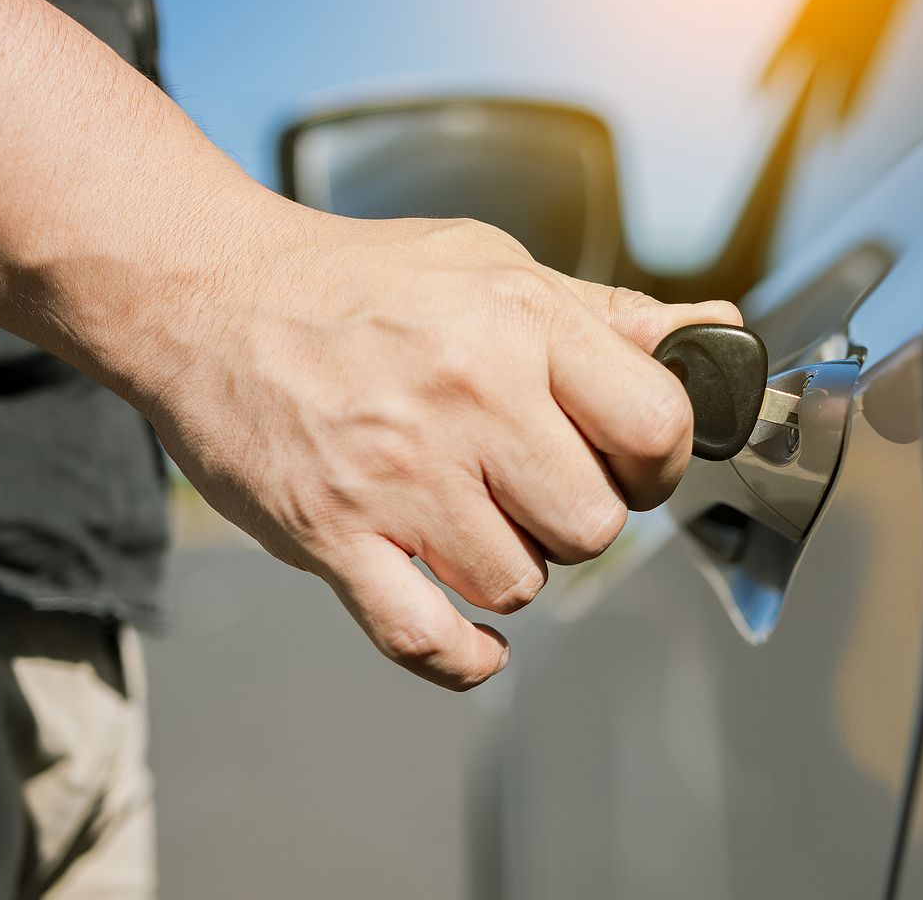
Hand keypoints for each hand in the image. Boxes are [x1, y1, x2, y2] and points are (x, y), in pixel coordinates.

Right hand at [139, 207, 738, 689]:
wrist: (205, 294)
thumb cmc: (357, 280)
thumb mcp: (492, 265)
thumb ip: (606, 315)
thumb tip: (717, 333)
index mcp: (517, 324)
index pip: (654, 425)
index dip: (661, 457)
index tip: (634, 459)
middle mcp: (465, 399)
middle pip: (592, 524)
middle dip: (579, 518)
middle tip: (538, 488)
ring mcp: (395, 475)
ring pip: (517, 582)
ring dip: (509, 566)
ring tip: (471, 518)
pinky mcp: (331, 535)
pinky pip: (424, 638)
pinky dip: (462, 656)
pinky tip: (474, 637)